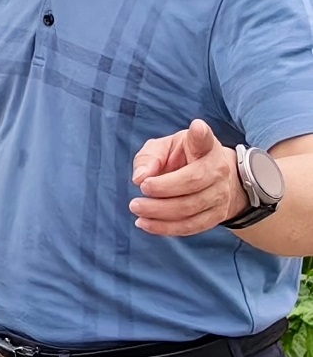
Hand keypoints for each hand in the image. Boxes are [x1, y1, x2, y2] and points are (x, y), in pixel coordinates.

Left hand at [131, 119, 244, 235]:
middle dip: (163, 190)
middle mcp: (217, 170)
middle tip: (138, 193)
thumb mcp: (166, 147)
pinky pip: (192, 226)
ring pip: (191, 208)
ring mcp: (220, 195)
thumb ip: (150, 157)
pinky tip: (145, 224)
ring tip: (136, 208)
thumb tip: (140, 177)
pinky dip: (167, 228)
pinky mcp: (216, 216)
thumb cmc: (184, 157)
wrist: (215, 179)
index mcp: (205, 147)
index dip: (201, 134)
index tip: (197, 128)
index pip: (205, 140)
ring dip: (160, 213)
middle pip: (192, 183)